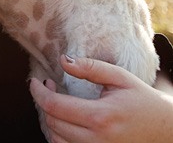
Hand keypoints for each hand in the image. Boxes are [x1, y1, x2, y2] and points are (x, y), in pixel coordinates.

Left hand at [29, 54, 172, 142]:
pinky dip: (60, 137)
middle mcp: (97, 141)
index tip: (34, 81)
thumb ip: (90, 68)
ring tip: (57, 102)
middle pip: (52, 124)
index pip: (55, 107)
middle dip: (44, 103)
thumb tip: (63, 61)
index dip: (38, 92)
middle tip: (50, 85)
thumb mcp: (119, 77)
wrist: (164, 130)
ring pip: (56, 140)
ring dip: (51, 121)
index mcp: (100, 117)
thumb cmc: (142, 101)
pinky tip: (66, 120)